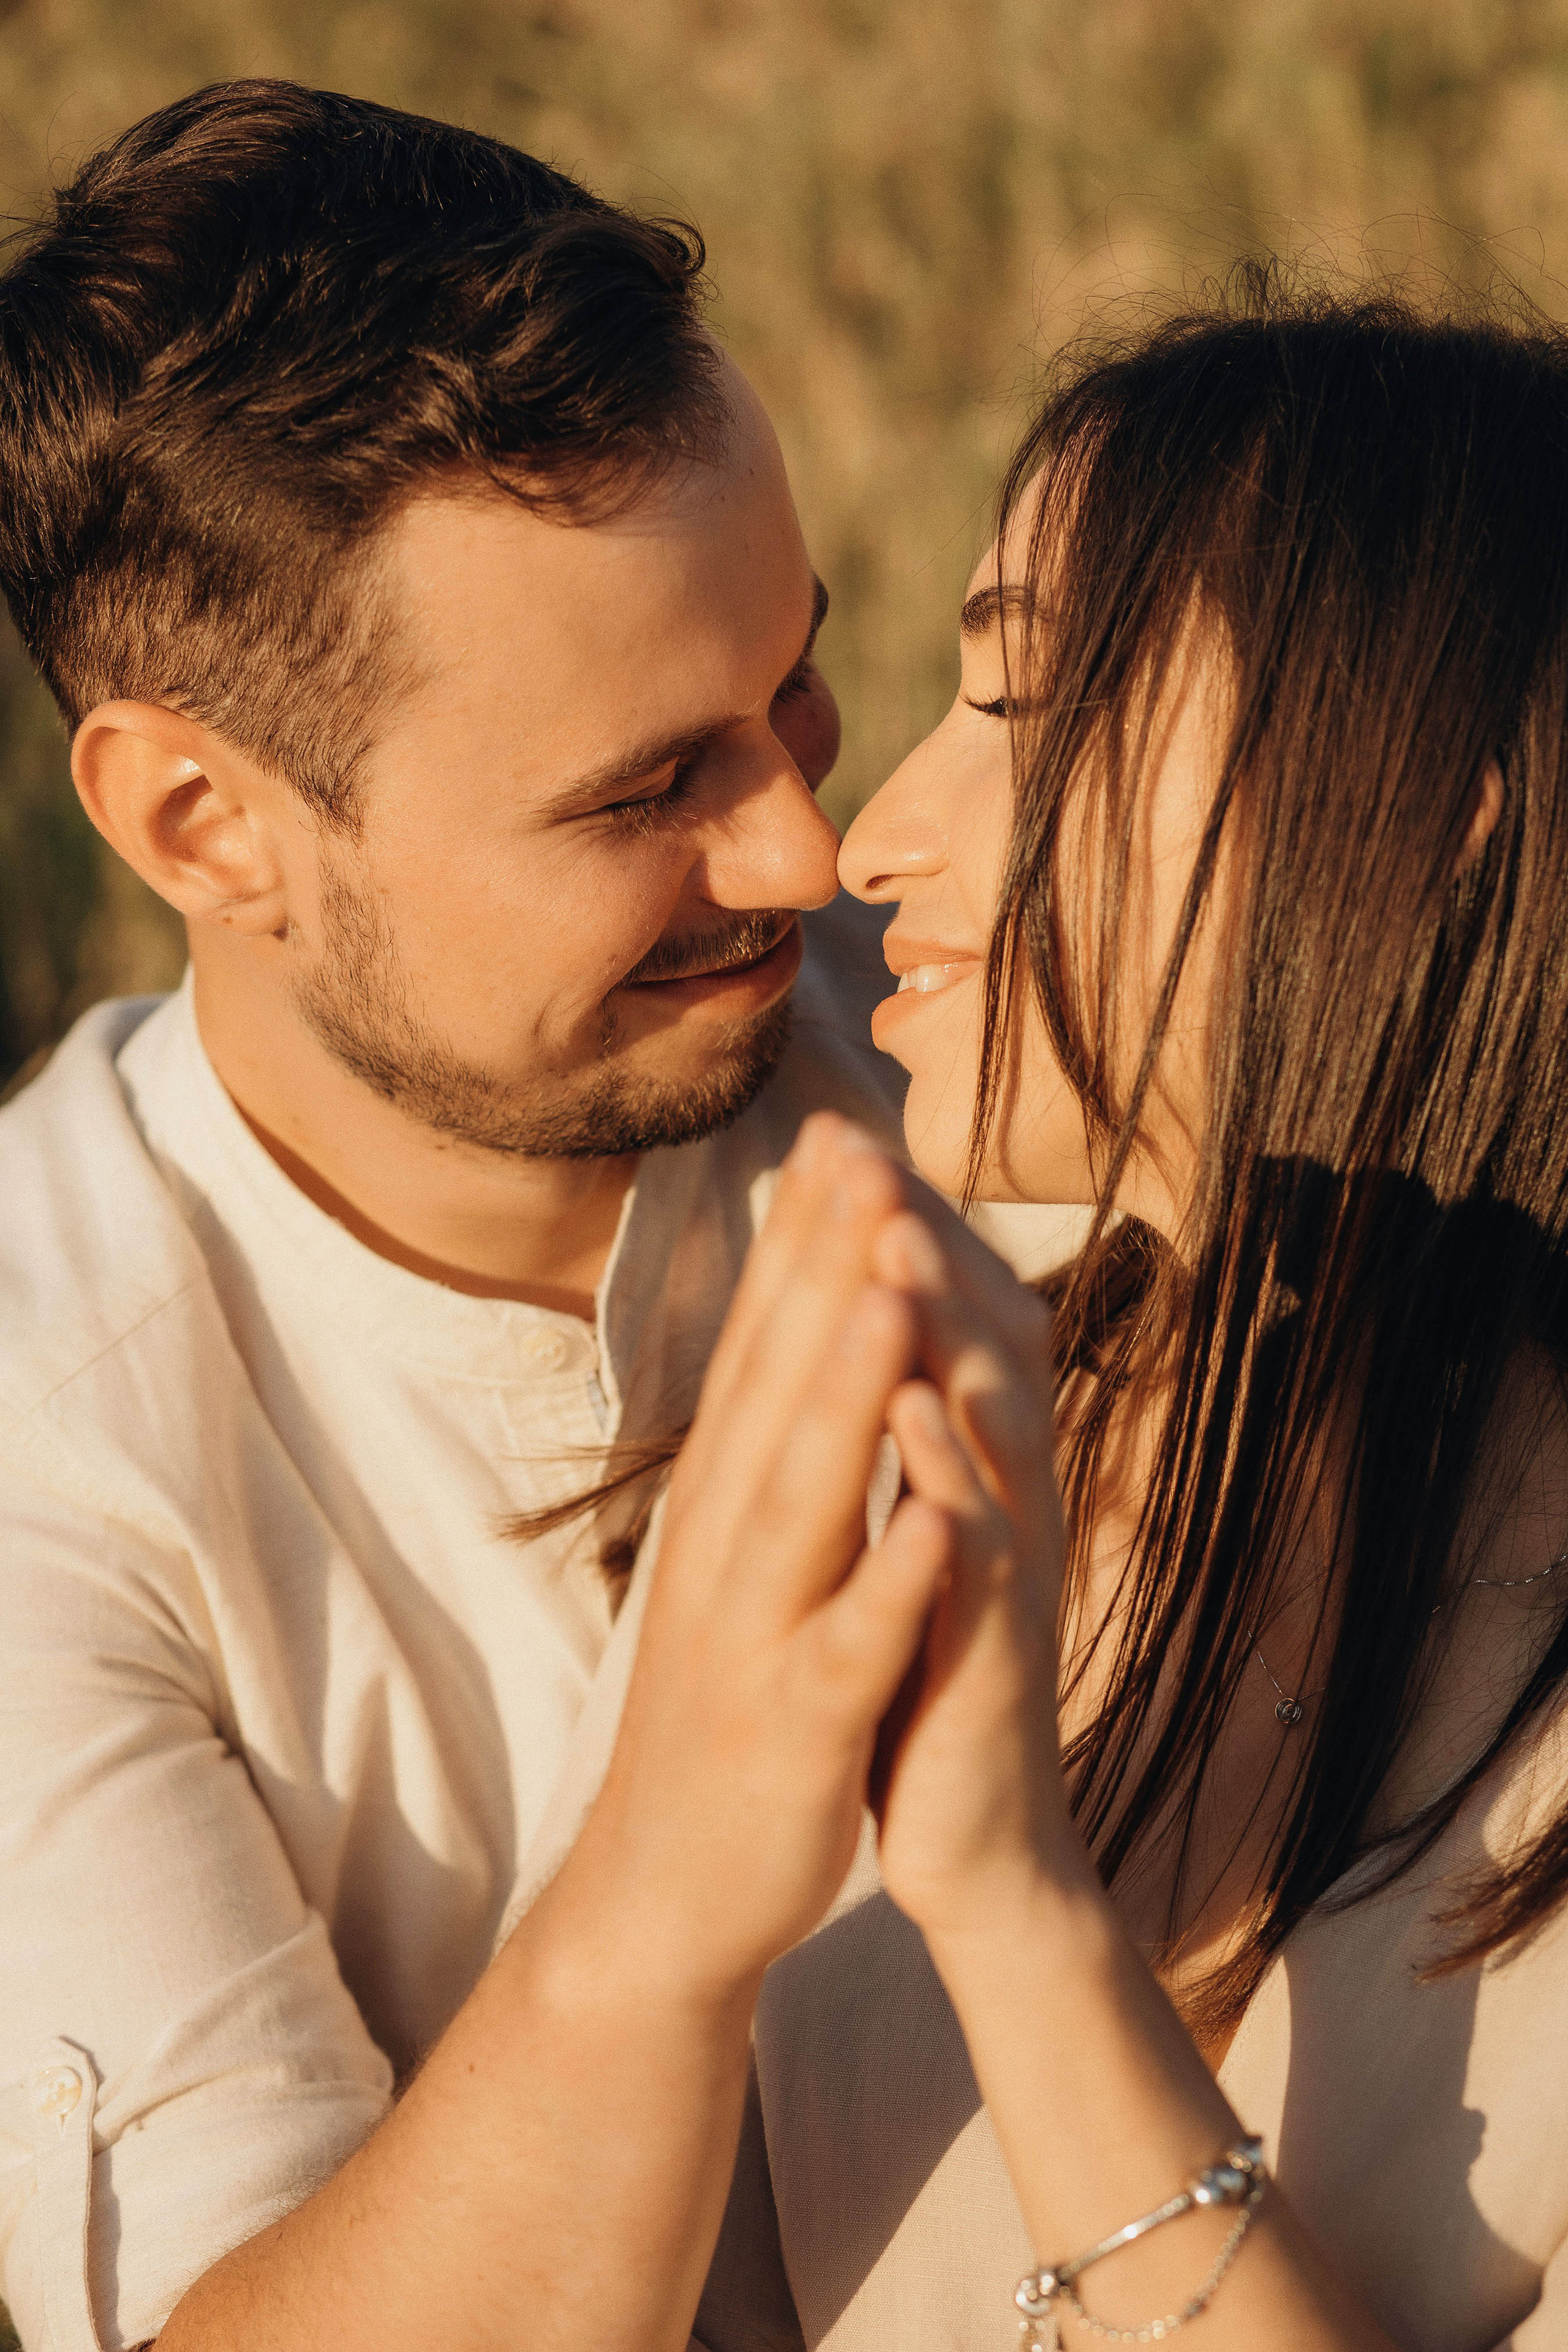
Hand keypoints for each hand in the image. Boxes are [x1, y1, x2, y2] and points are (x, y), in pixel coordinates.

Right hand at [569, 1115, 959, 2005]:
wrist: (666, 1882)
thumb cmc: (726, 1697)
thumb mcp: (743, 1556)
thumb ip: (771, 1450)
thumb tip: (804, 1336)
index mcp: (728, 1500)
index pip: (763, 1346)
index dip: (800, 1239)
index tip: (839, 1132)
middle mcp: (727, 1544)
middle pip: (775, 1388)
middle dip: (819, 1268)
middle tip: (855, 1149)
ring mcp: (754, 1633)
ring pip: (802, 1500)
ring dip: (840, 1396)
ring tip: (885, 1293)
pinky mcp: (795, 1726)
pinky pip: (848, 1649)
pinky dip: (887, 1586)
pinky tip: (932, 1526)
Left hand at [866, 1187, 1078, 1938]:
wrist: (975, 1838)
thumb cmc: (930, 1669)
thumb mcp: (915, 1536)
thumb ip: (909, 1434)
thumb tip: (877, 1327)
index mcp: (972, 1470)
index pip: (946, 1324)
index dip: (901, 1229)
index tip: (842, 1134)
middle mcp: (1005, 1501)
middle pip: (980, 1346)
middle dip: (925, 1242)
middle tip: (870, 1143)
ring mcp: (1010, 1573)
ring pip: (991, 1429)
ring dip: (947, 1333)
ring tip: (896, 1241)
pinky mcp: (997, 1656)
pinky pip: (982, 1558)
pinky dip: (950, 1486)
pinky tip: (915, 1421)